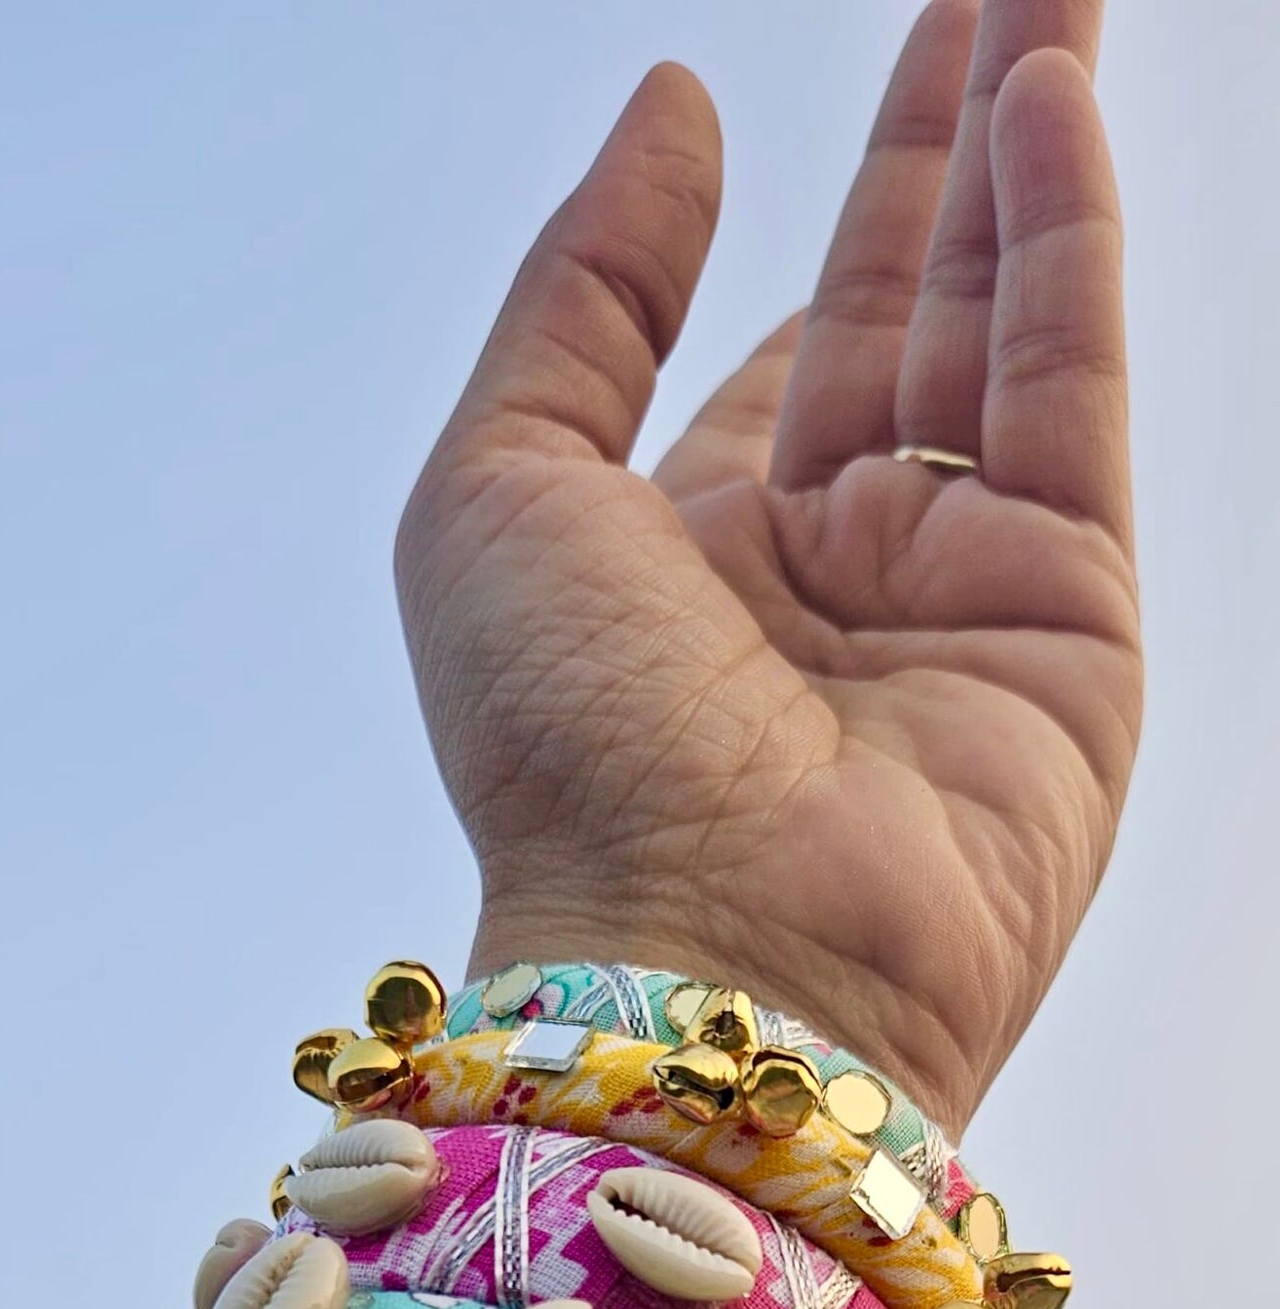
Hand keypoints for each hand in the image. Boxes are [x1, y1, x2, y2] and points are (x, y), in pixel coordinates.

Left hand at [396, 0, 1140, 1136]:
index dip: (832, 210)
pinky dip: (1065, 242)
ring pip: (1003, 328)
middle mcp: (831, 575)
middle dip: (955, 143)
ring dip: (1028, 151)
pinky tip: (1054, 100)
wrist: (707, 961)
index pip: (786, 349)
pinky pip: (1066, 393)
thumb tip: (674, 104)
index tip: (882, 70)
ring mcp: (958, 598)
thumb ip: (585, 291)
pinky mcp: (1067, 623)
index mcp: (693, 561)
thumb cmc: (566, 766)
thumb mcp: (498, 487)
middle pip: (911, 310)